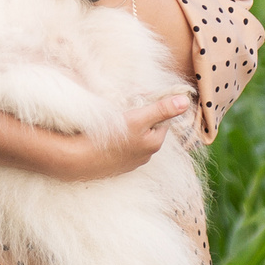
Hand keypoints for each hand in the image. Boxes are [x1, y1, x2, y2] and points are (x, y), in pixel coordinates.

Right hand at [60, 92, 191, 180]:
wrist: (79, 159)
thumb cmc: (110, 138)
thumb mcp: (138, 118)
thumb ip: (162, 109)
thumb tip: (185, 101)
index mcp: (154, 144)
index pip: (161, 120)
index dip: (151, 106)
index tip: (138, 99)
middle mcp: (145, 156)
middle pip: (148, 129)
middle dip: (140, 116)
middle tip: (125, 107)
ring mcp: (129, 162)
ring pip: (135, 138)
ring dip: (128, 127)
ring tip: (114, 120)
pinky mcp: (115, 165)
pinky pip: (122, 147)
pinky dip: (118, 138)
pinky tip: (106, 134)